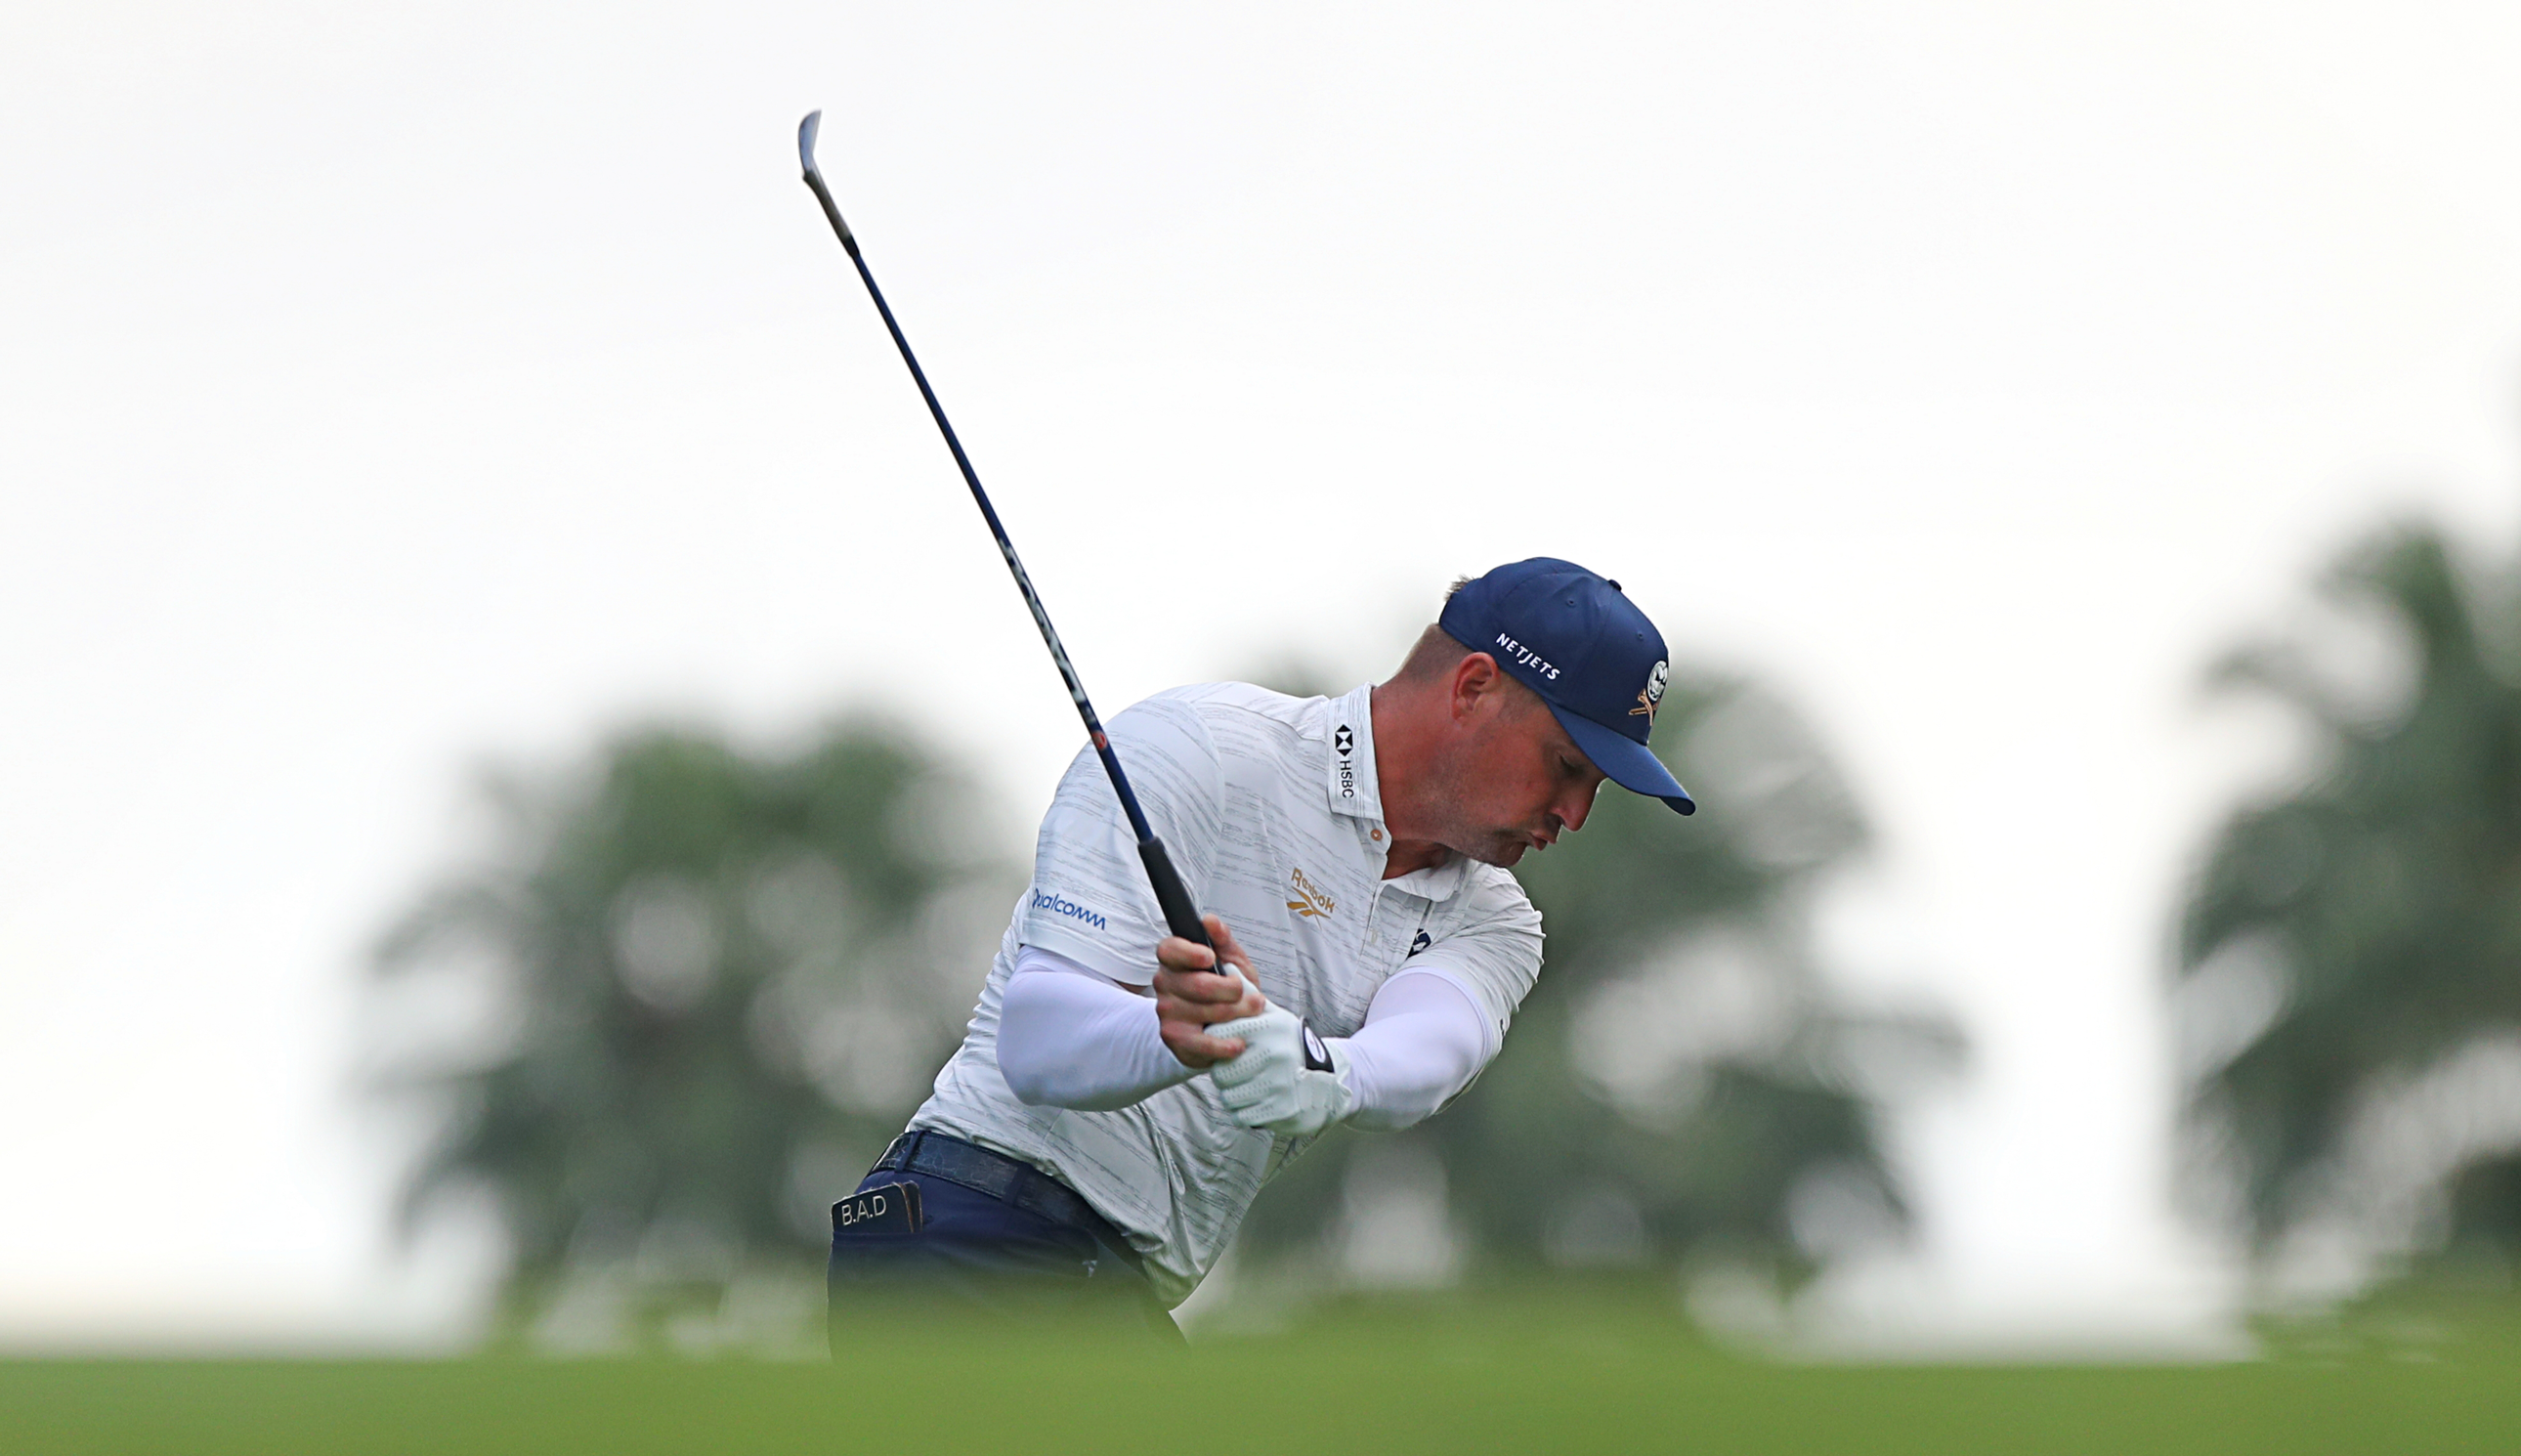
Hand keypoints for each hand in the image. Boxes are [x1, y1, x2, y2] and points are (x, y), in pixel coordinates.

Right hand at [1154, 914, 1266, 1067]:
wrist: (1218, 1024)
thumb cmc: (1224, 990)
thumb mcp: (1230, 960)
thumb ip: (1223, 940)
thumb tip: (1211, 922)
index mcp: (1174, 959)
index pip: (1170, 949)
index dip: (1189, 953)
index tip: (1210, 958)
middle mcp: (1165, 984)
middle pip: (1197, 984)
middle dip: (1232, 991)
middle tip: (1250, 995)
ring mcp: (1167, 1012)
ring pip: (1205, 1012)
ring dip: (1237, 1014)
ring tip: (1249, 1014)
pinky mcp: (1175, 1039)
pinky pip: (1201, 1043)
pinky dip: (1224, 1045)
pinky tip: (1237, 1042)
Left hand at [1209, 1003, 1351, 1136]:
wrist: (1332, 1081)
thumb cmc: (1294, 1046)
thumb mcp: (1276, 1016)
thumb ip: (1248, 994)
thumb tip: (1226, 965)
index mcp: (1270, 1027)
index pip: (1218, 1035)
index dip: (1215, 1044)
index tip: (1224, 1047)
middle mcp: (1275, 1053)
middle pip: (1220, 1071)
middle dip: (1224, 1074)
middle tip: (1236, 1072)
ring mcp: (1279, 1083)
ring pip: (1228, 1095)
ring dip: (1233, 1094)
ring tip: (1248, 1086)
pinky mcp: (1281, 1110)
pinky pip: (1242, 1114)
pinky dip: (1245, 1111)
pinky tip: (1257, 1101)